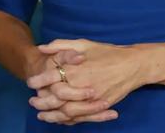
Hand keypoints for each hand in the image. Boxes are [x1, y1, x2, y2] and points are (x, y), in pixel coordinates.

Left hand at [28, 39, 144, 122]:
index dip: (38, 80)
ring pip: (63, 111)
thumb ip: (63, 45)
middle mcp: (81, 84)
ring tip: (42, 113)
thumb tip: (42, 48)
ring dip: (50, 114)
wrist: (134, 65)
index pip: (50, 77)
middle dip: (41, 100)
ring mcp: (89, 98)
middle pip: (54, 97)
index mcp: (77, 67)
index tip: (31, 82)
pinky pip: (77, 118)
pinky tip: (59, 118)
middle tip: (33, 100)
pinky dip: (65, 120)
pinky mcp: (97, 107)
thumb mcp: (86, 44)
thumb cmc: (109, 53)